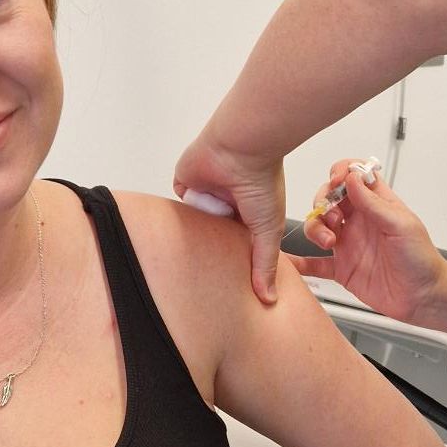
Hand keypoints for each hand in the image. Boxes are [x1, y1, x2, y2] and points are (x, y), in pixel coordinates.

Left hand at [174, 133, 286, 306]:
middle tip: (206, 276)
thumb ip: (265, 263)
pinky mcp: (185, 184)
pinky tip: (182, 226)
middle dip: (210, 250)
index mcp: (248, 213)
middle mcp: (226, 203)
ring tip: (192, 252)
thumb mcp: (268, 230)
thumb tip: (269, 298)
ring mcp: (205, 193)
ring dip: (195, 232)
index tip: (229, 282)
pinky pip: (178, 205)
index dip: (233, 259)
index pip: (236, 242)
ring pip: (193, 223)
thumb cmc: (261, 181)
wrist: (240, 148)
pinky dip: (181, 214)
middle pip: (212, 235)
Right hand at [289, 161, 446, 324]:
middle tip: (334, 218)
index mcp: (376, 205)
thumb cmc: (421, 259)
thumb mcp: (400, 225)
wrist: (424, 297)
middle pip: (328, 200)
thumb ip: (374, 203)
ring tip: (327, 241)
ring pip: (318, 227)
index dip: (340, 174)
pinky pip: (315, 264)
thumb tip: (353, 177)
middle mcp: (359, 221)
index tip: (336, 180)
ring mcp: (348, 244)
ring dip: (315, 229)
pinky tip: (290, 263)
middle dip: (323, 203)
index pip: (352, 178)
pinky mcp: (342, 269)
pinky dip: (300, 264)